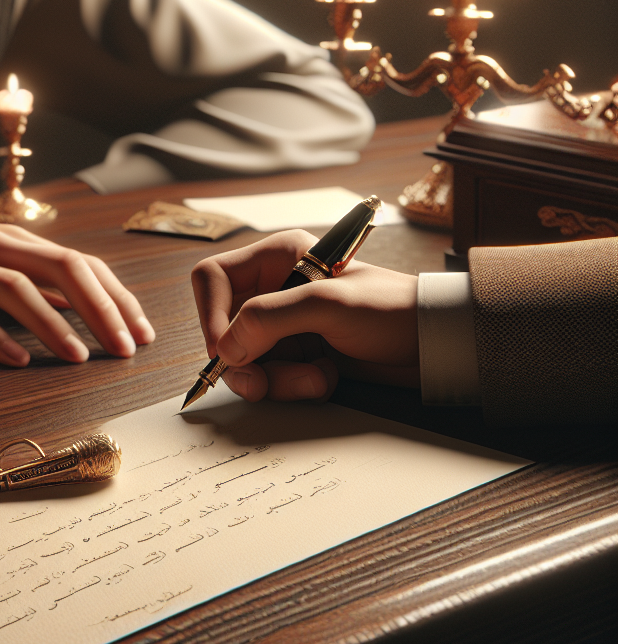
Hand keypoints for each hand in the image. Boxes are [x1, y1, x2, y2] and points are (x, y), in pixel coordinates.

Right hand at [0, 220, 154, 365]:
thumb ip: (34, 283)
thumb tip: (82, 307)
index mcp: (14, 242)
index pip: (80, 263)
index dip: (116, 296)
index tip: (141, 331)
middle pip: (60, 268)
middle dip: (100, 307)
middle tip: (125, 347)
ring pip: (16, 289)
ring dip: (53, 324)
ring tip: (80, 357)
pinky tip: (18, 360)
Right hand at [191, 229, 418, 402]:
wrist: (434, 345)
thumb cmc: (390, 309)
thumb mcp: (329, 305)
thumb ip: (271, 318)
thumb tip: (226, 347)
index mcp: (276, 258)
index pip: (213, 279)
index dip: (210, 314)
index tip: (224, 349)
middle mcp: (273, 289)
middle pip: (223, 327)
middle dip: (243, 360)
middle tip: (261, 383)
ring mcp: (284, 325)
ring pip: (245, 359)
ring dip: (275, 378)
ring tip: (316, 378)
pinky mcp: (297, 355)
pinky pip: (270, 377)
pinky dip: (293, 386)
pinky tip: (326, 377)